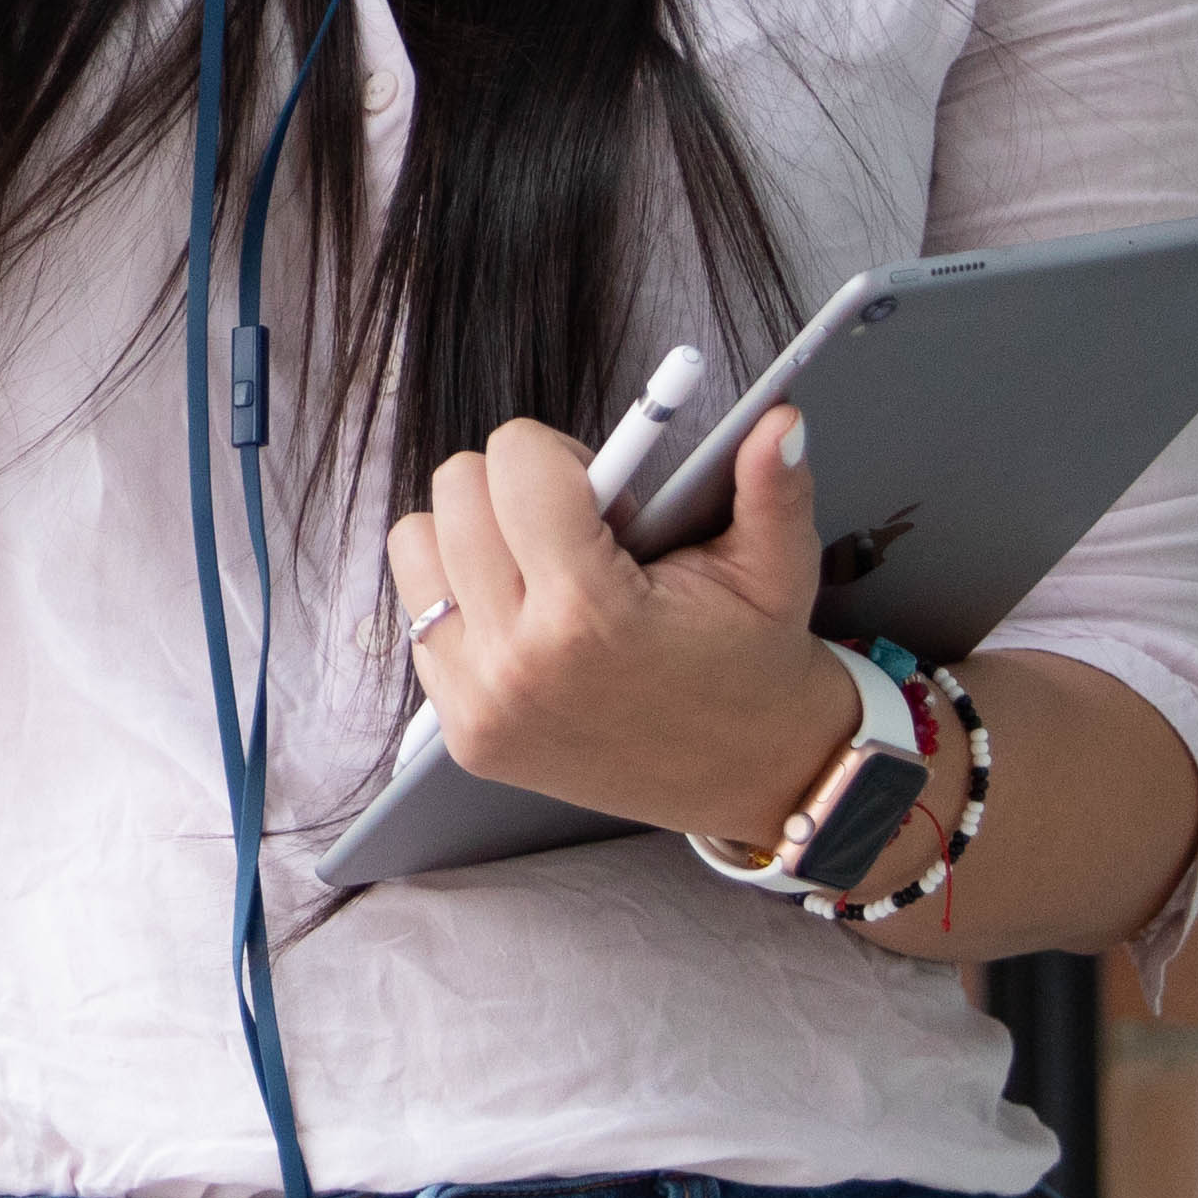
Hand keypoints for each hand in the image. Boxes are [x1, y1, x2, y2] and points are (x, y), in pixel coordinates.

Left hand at [388, 405, 864, 842]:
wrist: (753, 778)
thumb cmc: (755, 665)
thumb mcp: (775, 569)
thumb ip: (772, 487)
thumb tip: (781, 420)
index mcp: (590, 615)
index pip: (513, 461)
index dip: (560, 454)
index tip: (603, 492)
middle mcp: (518, 664)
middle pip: (456, 492)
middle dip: (516, 489)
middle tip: (577, 530)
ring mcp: (480, 704)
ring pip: (416, 547)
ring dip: (474, 538)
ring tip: (544, 567)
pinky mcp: (463, 733)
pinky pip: (420, 617)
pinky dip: (461, 598)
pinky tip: (527, 616)